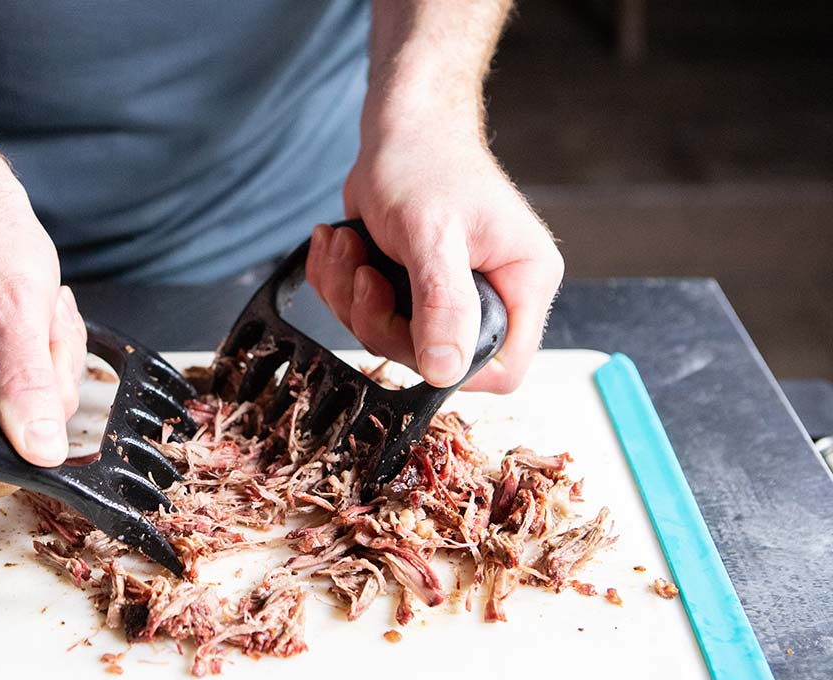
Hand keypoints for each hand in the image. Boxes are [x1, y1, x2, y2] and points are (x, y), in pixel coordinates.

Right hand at [0, 165, 85, 504]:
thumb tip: (40, 452)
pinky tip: (33, 330)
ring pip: (0, 421)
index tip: (34, 437)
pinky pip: (2, 396)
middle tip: (44, 346)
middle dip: (31, 406)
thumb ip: (26, 386)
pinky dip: (32, 368)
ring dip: (41, 380)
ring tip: (40, 326)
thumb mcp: (17, 311)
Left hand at [306, 129, 562, 392]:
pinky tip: (340, 243)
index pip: (503, 368)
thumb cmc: (425, 162)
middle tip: (364, 273)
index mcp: (522, 283)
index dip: (454, 368)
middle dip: (380, 320)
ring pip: (389, 339)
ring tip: (347, 245)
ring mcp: (447, 296)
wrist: (398, 128)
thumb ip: (443, 305)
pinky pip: (364, 315)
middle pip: (432, 360)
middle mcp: (490, 296)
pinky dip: (339, 283)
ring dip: (350, 296)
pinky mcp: (407, 289)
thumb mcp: (432, 234)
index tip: (410, 332)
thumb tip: (446, 370)